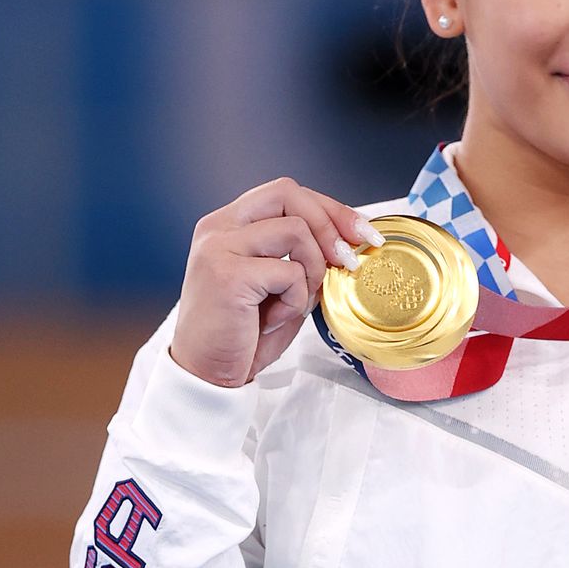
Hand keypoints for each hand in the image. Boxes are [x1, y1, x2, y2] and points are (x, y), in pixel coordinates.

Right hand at [170, 176, 382, 386]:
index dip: (329, 208)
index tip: (361, 233)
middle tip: (348, 261)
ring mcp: (218, 248)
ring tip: (295, 302)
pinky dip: (295, 300)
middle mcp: (218, 227)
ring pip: (295, 230)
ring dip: (312, 269)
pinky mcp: (226, 274)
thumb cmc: (243, 334)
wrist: (206, 374)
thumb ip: (303, 257)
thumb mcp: (281, 286)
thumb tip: (348, 242)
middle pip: (288, 193)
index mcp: (228, 224)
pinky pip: (289, 272)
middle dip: (330, 224)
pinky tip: (273, 320)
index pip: (285, 193)